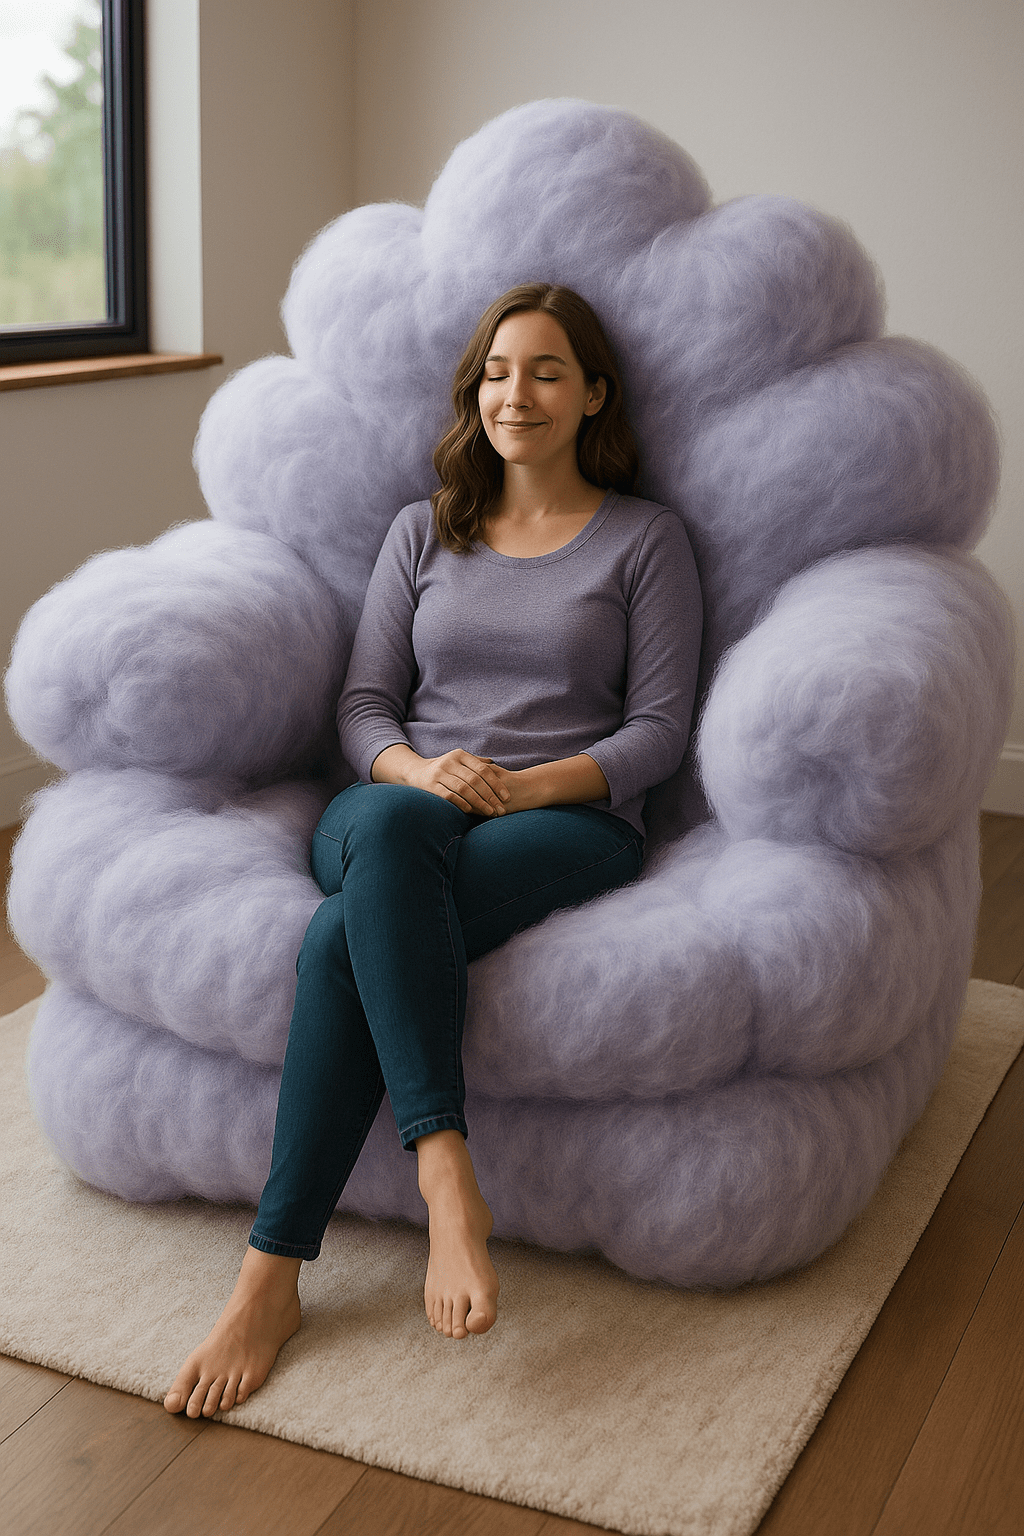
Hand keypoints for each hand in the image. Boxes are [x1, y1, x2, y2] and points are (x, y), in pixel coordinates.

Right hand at [372, 745, 510, 816]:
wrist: (415, 772)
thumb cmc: (443, 769)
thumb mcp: (458, 761)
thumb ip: (475, 763)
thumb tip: (495, 764)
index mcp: (460, 755)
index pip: (483, 770)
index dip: (496, 784)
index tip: (506, 797)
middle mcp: (449, 762)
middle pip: (475, 780)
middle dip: (490, 796)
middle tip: (501, 809)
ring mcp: (439, 774)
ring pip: (464, 789)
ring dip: (479, 802)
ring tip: (490, 813)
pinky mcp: (430, 786)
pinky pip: (449, 796)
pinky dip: (461, 804)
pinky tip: (471, 812)